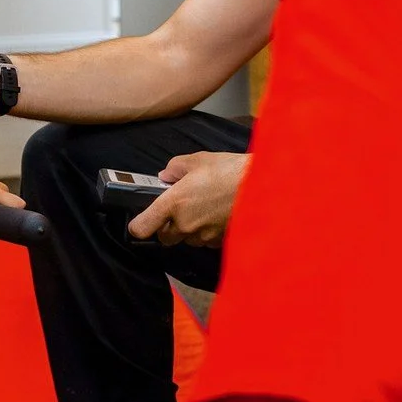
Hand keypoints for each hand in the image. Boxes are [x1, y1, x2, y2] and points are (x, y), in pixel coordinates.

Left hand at [127, 152, 247, 247]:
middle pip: (165, 237)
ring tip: (204, 208)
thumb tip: (165, 176)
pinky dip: (207, 232)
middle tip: (179, 209)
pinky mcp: (219, 242)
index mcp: (173, 203)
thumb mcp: (198, 160)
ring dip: (190, 229)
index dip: (139, 226)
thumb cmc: (230, 171)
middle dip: (169, 226)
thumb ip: (175, 168)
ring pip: (187, 239)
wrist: (262, 187)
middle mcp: (185, 224)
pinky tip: (217, 215)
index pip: (142, 228)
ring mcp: (203, 236)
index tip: (141, 221)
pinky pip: (206, 241)